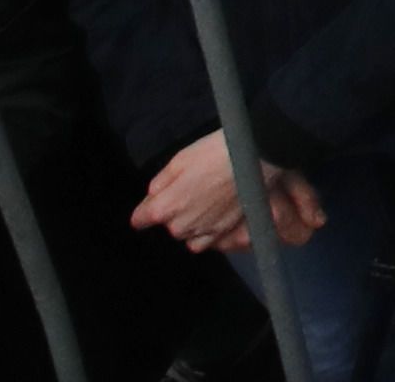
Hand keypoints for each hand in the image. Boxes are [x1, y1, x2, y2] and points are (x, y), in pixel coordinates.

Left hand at [130, 134, 326, 253]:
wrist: (255, 158)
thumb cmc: (214, 153)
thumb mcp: (179, 159)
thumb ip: (160, 182)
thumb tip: (152, 196)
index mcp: (164, 208)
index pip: (139, 219)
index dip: (146, 206)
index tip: (156, 197)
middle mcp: (180, 227)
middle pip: (166, 224)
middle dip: (172, 209)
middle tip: (189, 187)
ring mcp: (203, 232)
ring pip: (185, 234)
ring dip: (188, 221)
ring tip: (203, 200)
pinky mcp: (223, 233)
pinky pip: (204, 241)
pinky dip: (204, 232)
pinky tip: (213, 213)